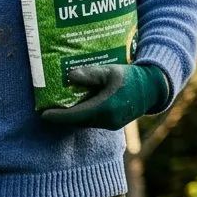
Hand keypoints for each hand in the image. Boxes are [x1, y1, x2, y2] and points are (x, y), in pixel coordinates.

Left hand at [40, 64, 170, 130]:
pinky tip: (77, 108)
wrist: (154, 88)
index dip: (57, 116)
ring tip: (59, 108)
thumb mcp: (110, 71)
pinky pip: (93, 122)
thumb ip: (90, 74)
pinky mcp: (113, 124)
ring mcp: (110, 124)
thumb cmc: (132, 77)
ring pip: (84, 122)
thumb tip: (69, 76)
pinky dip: (83, 116)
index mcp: (104, 109)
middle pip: (76, 121)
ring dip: (72, 117)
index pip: (73, 116)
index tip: (43, 114)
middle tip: (47, 110)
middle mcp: (106, 121)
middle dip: (62, 117)